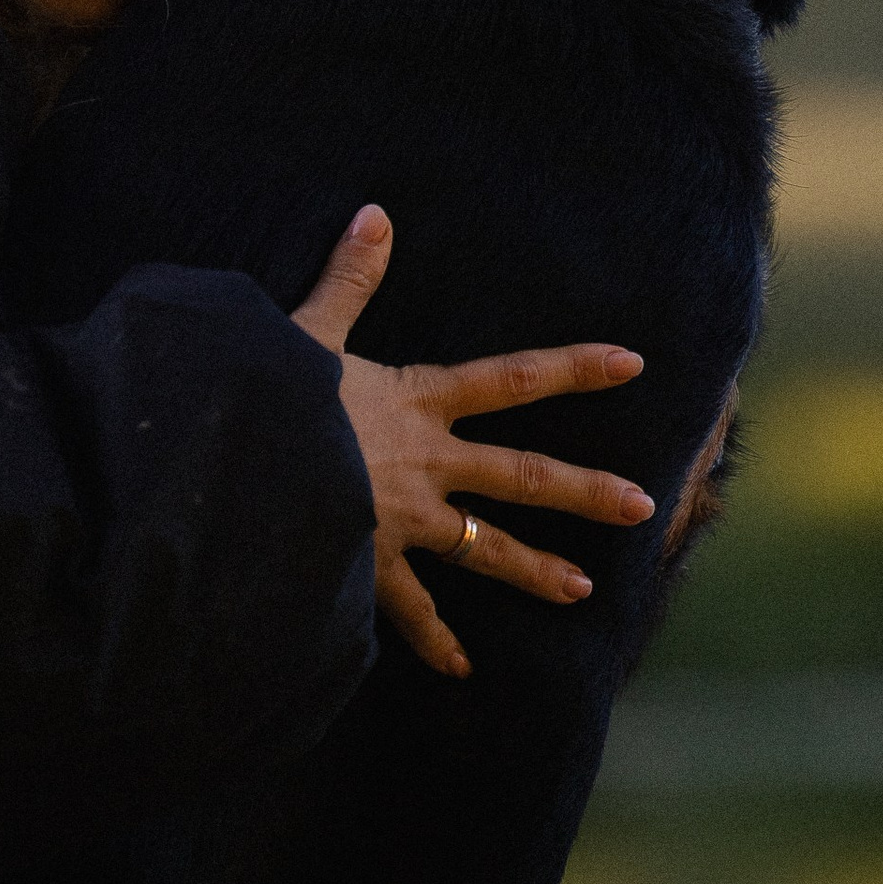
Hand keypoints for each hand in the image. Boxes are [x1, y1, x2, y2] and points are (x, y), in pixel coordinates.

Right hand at [294, 208, 653, 678]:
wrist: (238, 471)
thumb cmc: (271, 398)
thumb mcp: (307, 330)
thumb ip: (349, 278)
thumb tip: (375, 214)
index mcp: (418, 402)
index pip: (511, 379)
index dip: (574, 369)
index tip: (635, 363)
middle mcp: (427, 463)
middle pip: (523, 476)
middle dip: (584, 490)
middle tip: (644, 508)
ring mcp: (405, 520)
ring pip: (486, 549)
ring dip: (534, 570)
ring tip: (583, 592)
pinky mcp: (371, 566)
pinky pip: (412, 610)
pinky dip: (435, 640)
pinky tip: (462, 669)